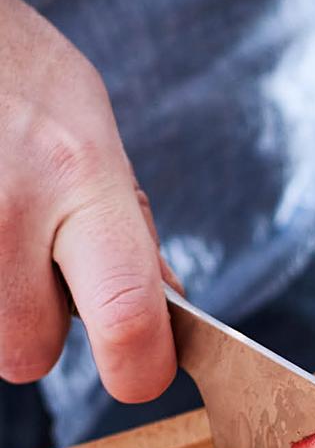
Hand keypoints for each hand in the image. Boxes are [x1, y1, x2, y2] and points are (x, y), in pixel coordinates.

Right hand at [0, 0, 174, 398]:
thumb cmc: (17, 76)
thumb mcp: (93, 135)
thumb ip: (126, 226)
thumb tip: (167, 307)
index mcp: (81, 177)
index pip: (128, 317)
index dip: (140, 367)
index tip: (141, 371)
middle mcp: (9, 207)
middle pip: (27, 352)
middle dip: (37, 326)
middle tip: (34, 263)